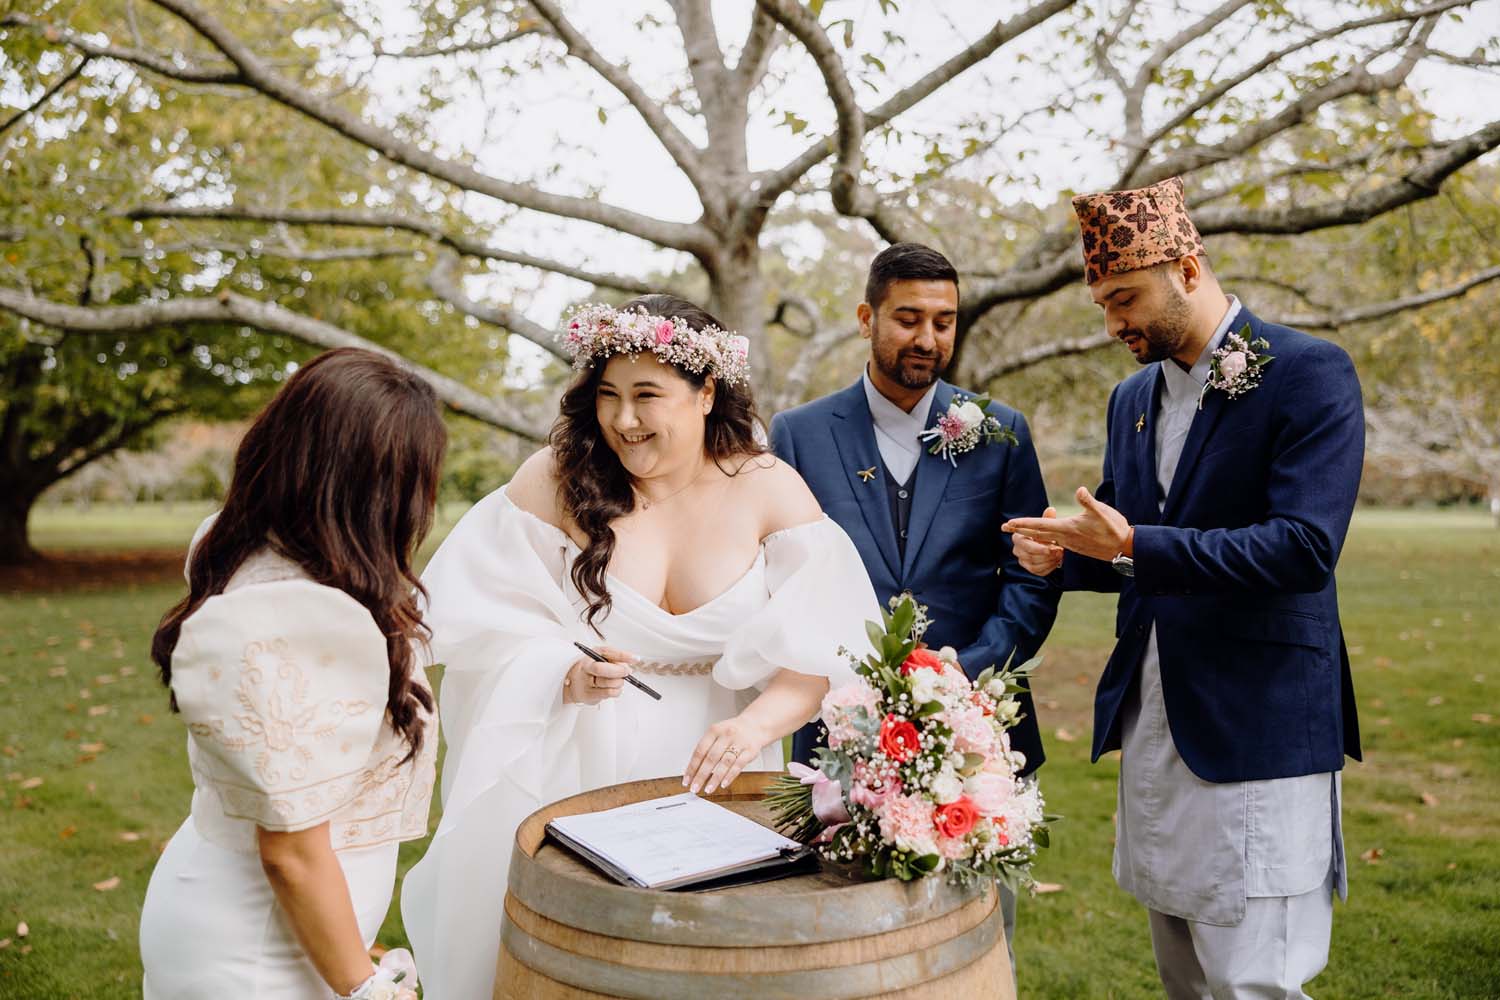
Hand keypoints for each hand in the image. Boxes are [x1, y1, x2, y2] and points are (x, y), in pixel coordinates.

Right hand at [561, 646, 636, 705]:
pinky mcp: (589, 695)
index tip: (635, 658)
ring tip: (619, 680)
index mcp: (591, 654)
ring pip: (608, 683)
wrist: (574, 682)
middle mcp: (586, 667)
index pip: (607, 652)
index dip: (622, 655)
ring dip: (619, 682)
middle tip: (627, 672)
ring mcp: (586, 682)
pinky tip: (615, 688)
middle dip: (618, 671)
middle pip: (601, 669)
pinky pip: (609, 693)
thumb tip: (628, 667)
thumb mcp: (602, 658)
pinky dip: (617, 691)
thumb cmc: (593, 669)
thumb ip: (615, 660)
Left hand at [683, 715, 772, 794]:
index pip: (699, 751)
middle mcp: (726, 735)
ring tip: (708, 789)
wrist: (755, 725)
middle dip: (701, 775)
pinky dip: (730, 776)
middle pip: (711, 758)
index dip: (692, 767)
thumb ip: (706, 748)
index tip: (687, 780)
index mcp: (714, 730)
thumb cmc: (732, 732)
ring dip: (715, 778)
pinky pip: (738, 765)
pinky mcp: (750, 750)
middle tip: (694, 787)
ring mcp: (739, 742)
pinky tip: (723, 784)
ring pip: (724, 763)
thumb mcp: (717, 734)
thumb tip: (693, 770)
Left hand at [1003, 487, 1131, 561]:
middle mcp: (1064, 538)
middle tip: (1003, 528)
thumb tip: (1079, 490)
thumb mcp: (1102, 512)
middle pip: (1037, 533)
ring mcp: (1069, 543)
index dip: (1023, 524)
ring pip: (1044, 539)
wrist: (1123, 548)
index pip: (1040, 525)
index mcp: (1067, 528)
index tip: (1008, 524)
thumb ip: (1088, 501)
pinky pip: (1053, 542)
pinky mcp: (1074, 545)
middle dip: (1020, 530)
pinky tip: (1040, 538)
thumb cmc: (1113, 528)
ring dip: (1030, 534)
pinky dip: (1042, 539)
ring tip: (1018, 531)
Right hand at [1010, 506, 1063, 575]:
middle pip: (1029, 554)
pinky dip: (1049, 567)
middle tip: (1058, 549)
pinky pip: (1038, 571)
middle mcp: (1017, 549)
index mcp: (1018, 536)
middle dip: (1044, 552)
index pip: (1022, 541)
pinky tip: (1056, 561)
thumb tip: (1051, 510)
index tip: (1046, 548)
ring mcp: (1022, 560)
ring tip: (1059, 554)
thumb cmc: (1046, 534)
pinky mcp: (1029, 569)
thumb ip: (1048, 519)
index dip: (1033, 546)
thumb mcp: (1047, 525)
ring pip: (1034, 563)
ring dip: (1049, 560)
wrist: (1050, 546)